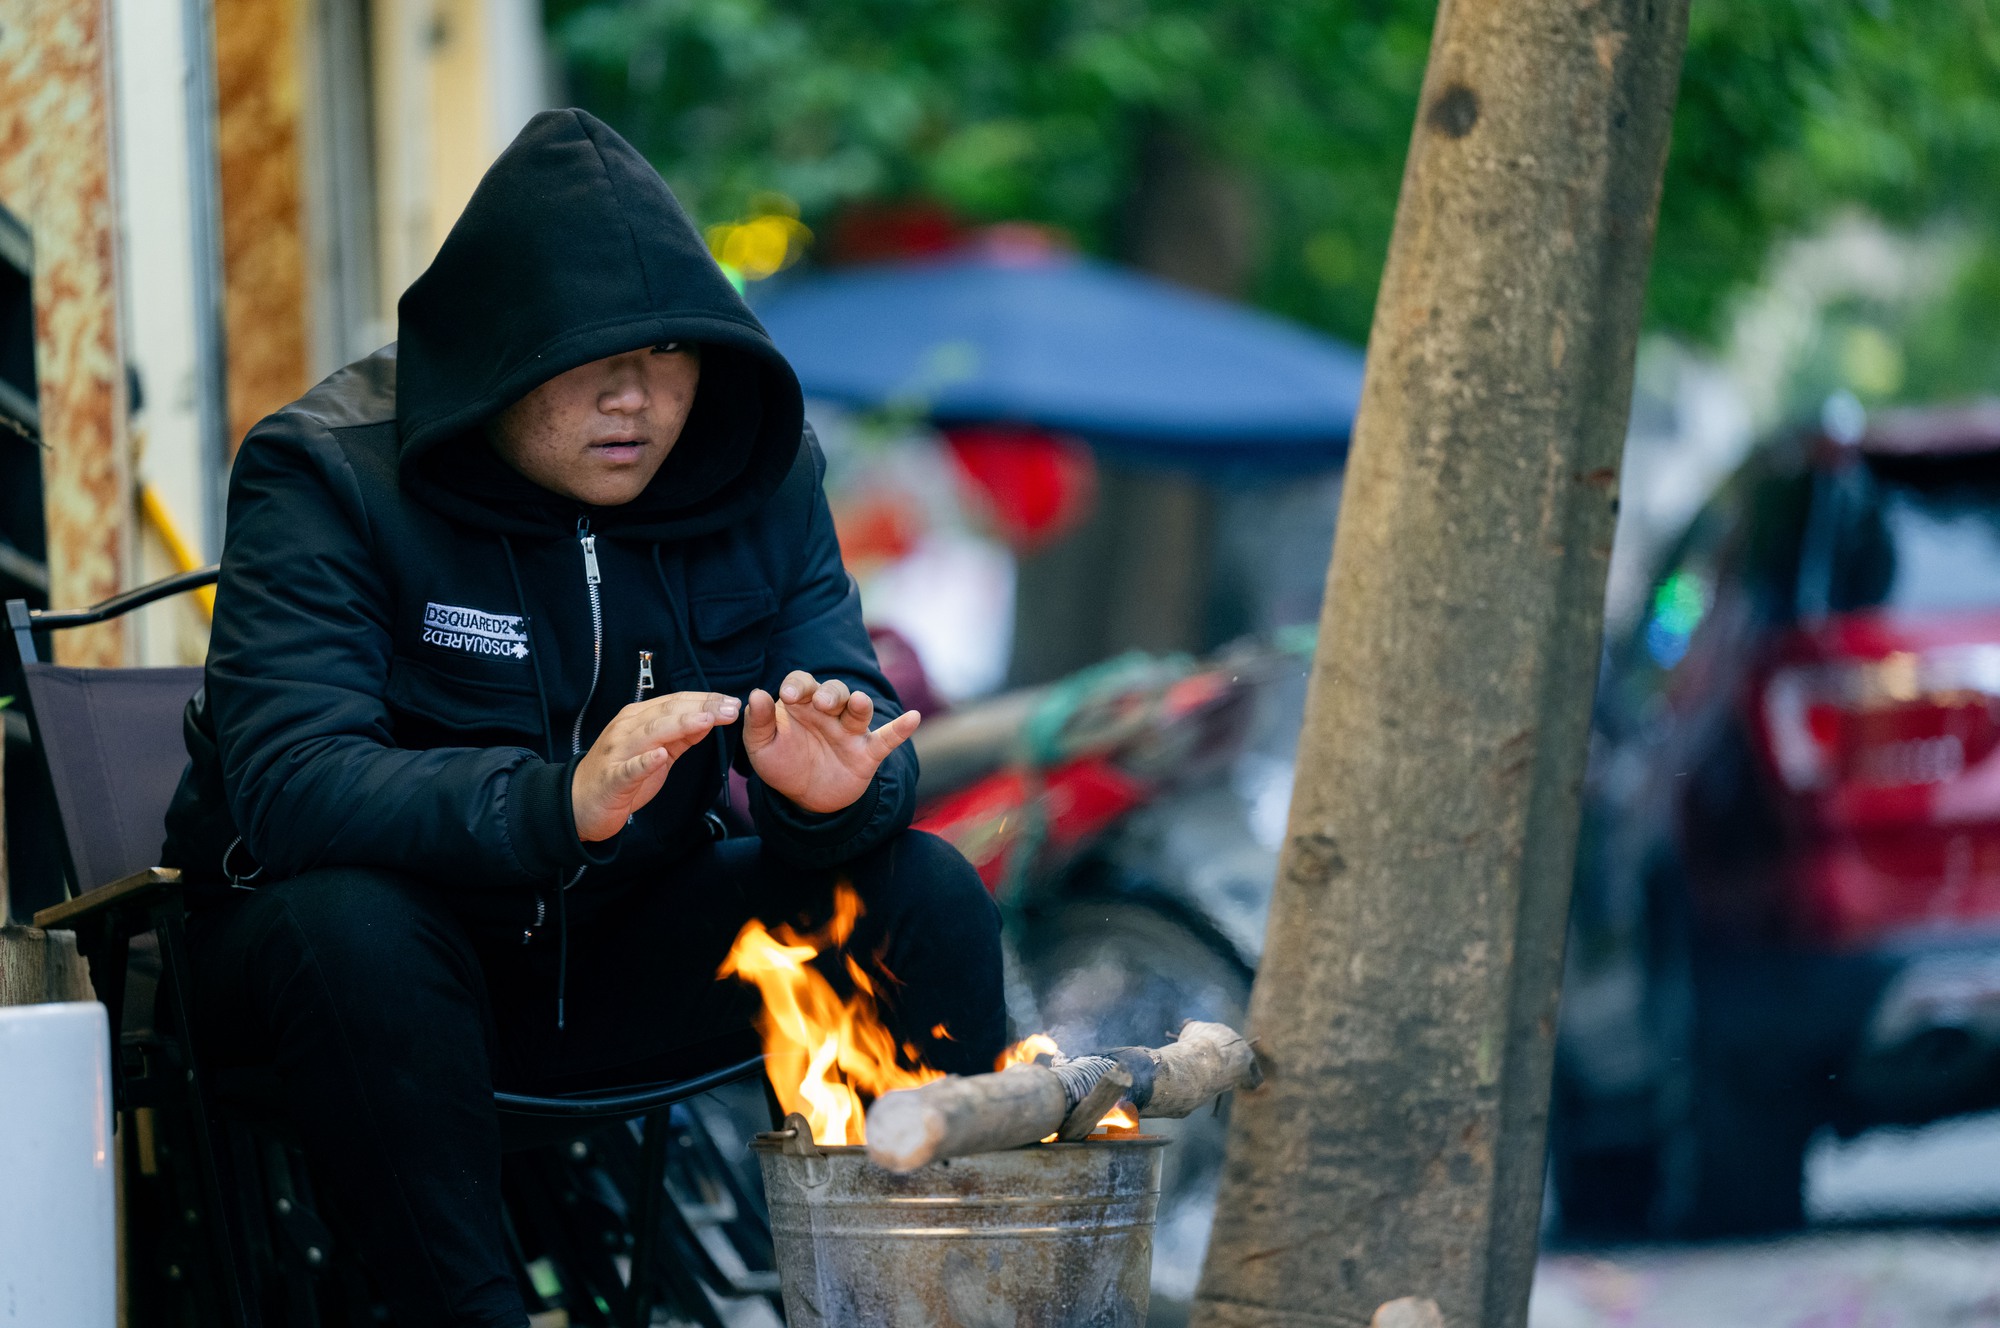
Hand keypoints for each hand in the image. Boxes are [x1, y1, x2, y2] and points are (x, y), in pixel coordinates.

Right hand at [571, 691, 739, 841]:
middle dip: (701, 708)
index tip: (734, 702)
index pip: (675, 702)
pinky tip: (660, 755)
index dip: (705, 700)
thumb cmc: (620, 775)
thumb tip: (710, 718)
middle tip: (732, 708)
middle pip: (667, 713)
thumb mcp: (657, 751)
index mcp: (638, 719)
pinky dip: (645, 761)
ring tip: (706, 720)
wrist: (578, 803)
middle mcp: (627, 729)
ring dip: (680, 725)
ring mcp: (618, 753)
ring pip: (651, 733)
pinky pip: (629, 769)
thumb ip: (680, 735)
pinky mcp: (612, 779)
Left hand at [742, 671, 919, 813]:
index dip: (797, 685)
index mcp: (801, 704)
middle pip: (835, 691)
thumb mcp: (761, 746)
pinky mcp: (866, 752)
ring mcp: (849, 730)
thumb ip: (758, 722)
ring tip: (857, 702)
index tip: (787, 696)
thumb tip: (756, 694)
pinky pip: (887, 738)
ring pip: (859, 709)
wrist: (805, 798)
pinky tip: (913, 718)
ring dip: (859, 704)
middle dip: (830, 694)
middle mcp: (828, 712)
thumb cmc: (783, 763)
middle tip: (822, 703)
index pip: (802, 683)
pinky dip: (900, 729)